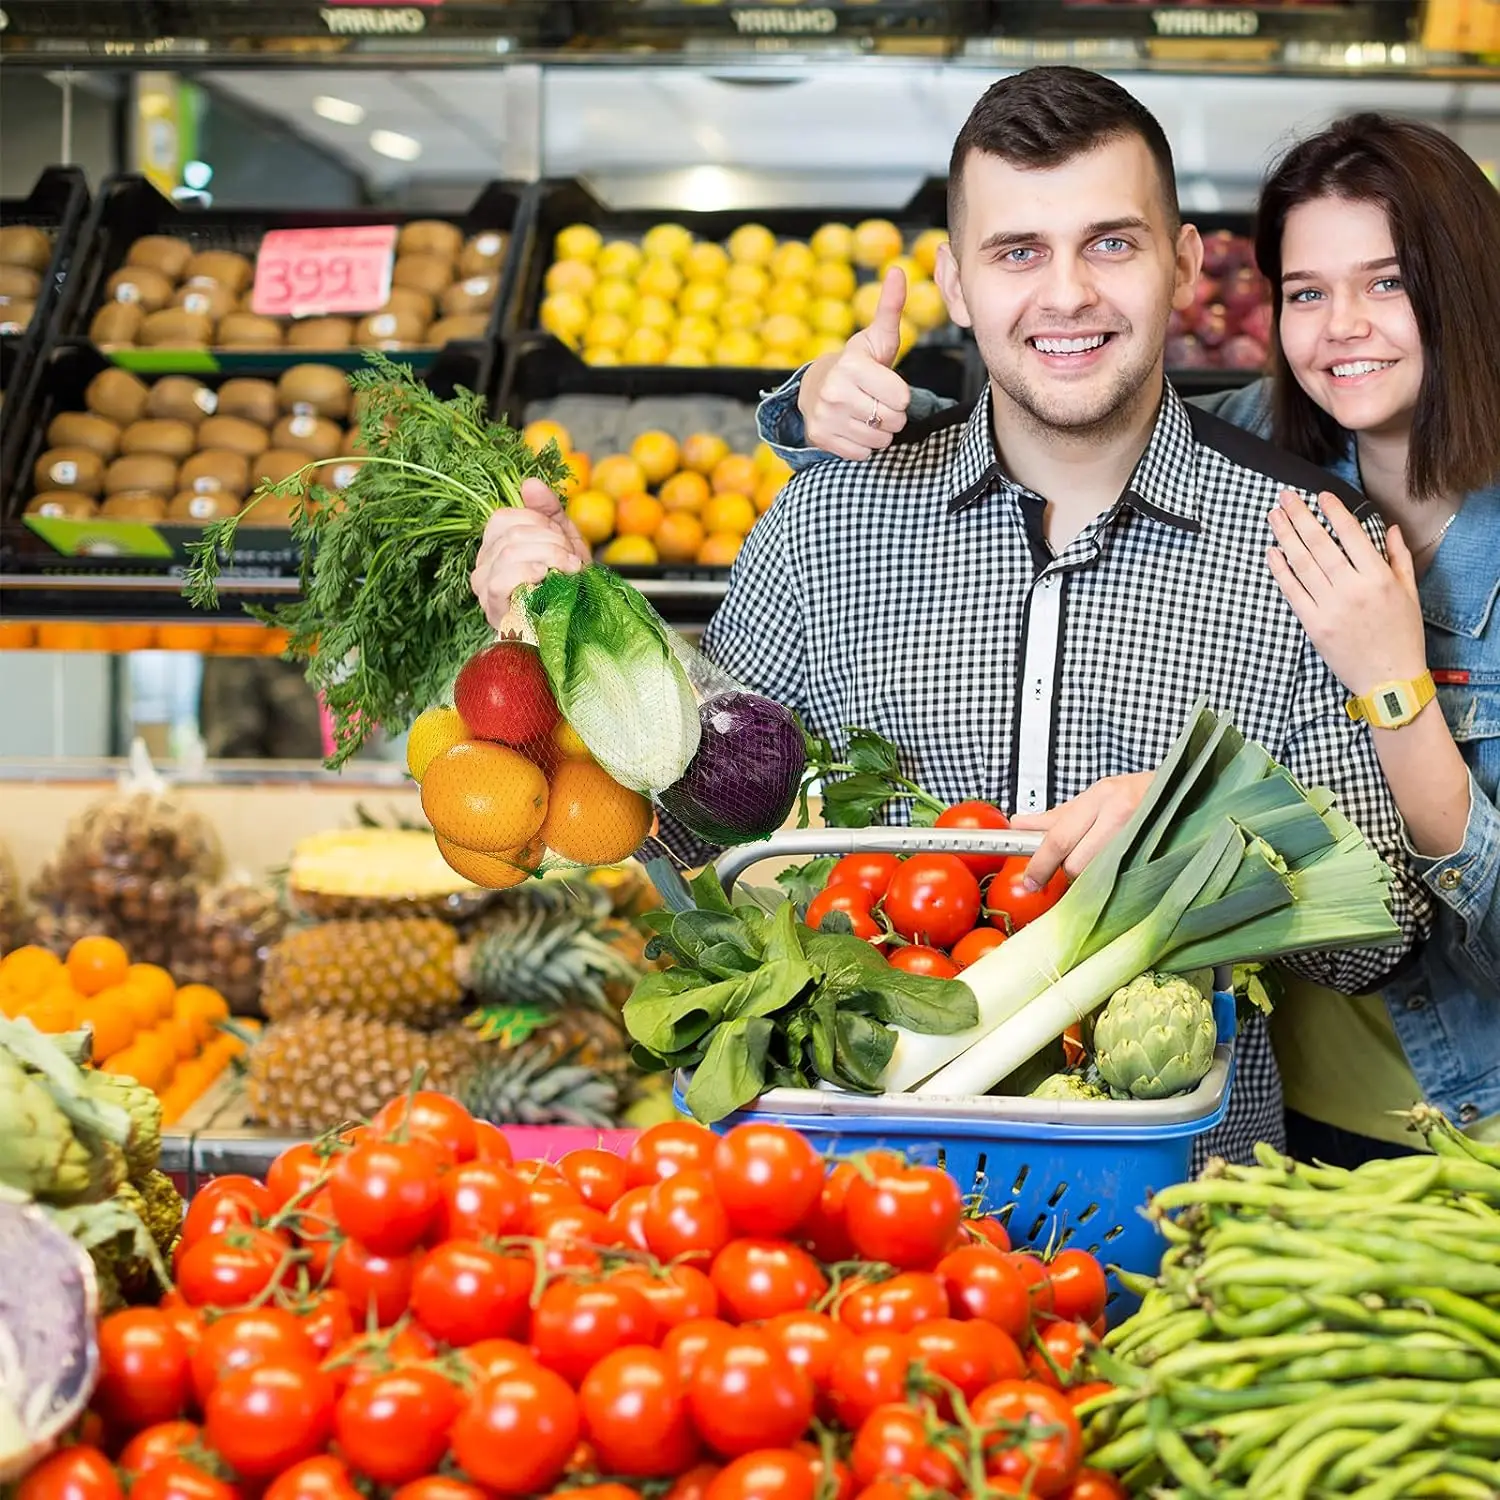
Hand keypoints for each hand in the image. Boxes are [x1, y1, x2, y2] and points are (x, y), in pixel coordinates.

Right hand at [470, 477, 589, 632]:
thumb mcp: (563, 540)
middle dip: (551, 542)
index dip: (538, 523)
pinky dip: (528, 573)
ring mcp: (484, 588)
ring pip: (509, 552)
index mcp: (495, 545)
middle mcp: (483, 565)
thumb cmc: (567, 584)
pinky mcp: (493, 609)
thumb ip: (548, 510)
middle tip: (572, 560)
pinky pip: (500, 581)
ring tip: (568, 571)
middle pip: (511, 535)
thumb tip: (529, 483)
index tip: (564, 541)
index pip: (504, 518)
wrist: (579, 623)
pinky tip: (546, 578)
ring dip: (548, 557)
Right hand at [797, 266, 912, 459]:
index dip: (901, 394)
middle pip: (892, 420)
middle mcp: (834, 392)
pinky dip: (863, 445)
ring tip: (865, 414)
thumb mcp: (876, 337)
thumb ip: (891, 308)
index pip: (901, 398)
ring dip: (879, 431)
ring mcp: (824, 417)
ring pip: (879, 440)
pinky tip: (853, 426)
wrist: (816, 386)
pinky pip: (862, 453)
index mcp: (851, 366)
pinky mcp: (820, 438)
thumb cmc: (858, 363)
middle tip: (876, 401)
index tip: (887, 386)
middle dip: (891, 414)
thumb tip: (900, 271)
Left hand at [1010, 772, 1154, 888]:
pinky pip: (1121, 879)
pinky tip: (1112, 873)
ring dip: (1089, 878)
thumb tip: (1019, 825)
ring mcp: (1140, 834)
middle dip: (1066, 872)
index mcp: (1101, 797)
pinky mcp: (1155, 854)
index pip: (1059, 838)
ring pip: (1097, 874)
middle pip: (1078, 863)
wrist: (1184, 790)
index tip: (1031, 880)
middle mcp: (1120, 813)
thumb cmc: (1136, 795)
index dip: (1040, 864)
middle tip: (1065, 871)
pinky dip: (1110, 882)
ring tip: (1095, 865)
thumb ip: (1055, 817)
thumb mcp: (1093, 798)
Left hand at [1265, 489, 1427, 697]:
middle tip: (1284, 497)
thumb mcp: (1410, 594)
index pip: (1352, 535)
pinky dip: (1280, 570)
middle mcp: (1353, 589)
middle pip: (1320, 545)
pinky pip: (1292, 591)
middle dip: (1300, 517)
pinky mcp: (1313, 625)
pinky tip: (1272, 551)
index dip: (1334, 512)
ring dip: (1285, 537)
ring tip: (1274, 516)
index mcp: (1379, 578)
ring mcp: (1330, 607)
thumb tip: (1390, 528)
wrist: (1389, 680)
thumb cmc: (1402, 636)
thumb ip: (1398, 558)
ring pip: (1302, 564)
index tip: (1320, 495)